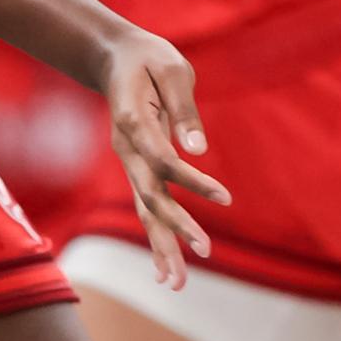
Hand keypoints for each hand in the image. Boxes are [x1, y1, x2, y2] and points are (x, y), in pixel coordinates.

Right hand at [93, 25, 229, 287]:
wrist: (115, 56)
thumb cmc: (148, 58)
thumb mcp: (171, 68)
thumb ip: (183, 108)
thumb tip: (198, 148)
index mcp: (133, 122)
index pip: (163, 159)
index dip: (193, 180)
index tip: (225, 197)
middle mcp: (127, 149)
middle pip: (150, 195)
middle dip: (176, 226)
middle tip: (205, 251)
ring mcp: (129, 161)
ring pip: (145, 210)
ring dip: (162, 246)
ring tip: (178, 283)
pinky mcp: (137, 168)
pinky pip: (147, 207)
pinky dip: (156, 238)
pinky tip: (165, 270)